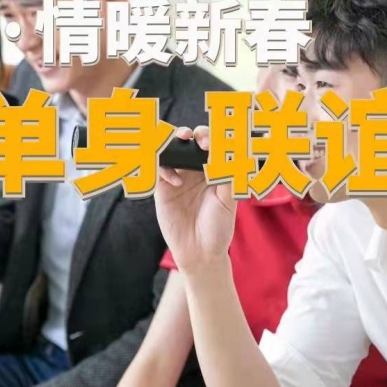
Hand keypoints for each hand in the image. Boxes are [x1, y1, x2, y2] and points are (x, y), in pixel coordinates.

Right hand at [155, 126, 236, 273]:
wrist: (200, 252)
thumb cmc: (218, 227)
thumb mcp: (228, 201)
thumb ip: (227, 175)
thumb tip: (227, 151)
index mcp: (214, 171)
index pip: (211, 145)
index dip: (210, 137)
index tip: (210, 142)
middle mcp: (196, 171)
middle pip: (189, 143)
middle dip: (191, 134)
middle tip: (194, 138)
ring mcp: (178, 178)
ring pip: (171, 152)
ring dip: (173, 142)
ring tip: (181, 141)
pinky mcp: (163, 189)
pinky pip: (159, 169)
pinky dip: (164, 168)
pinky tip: (175, 181)